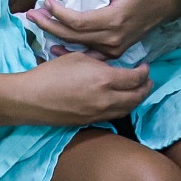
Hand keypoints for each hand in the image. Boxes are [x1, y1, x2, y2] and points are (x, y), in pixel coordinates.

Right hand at [17, 49, 152, 126]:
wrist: (32, 98)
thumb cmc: (53, 73)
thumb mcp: (78, 57)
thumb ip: (99, 58)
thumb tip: (112, 60)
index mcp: (105, 79)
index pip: (135, 78)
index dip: (144, 72)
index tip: (144, 66)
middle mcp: (107, 99)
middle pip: (137, 97)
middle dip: (146, 87)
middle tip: (148, 80)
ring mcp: (99, 113)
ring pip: (128, 109)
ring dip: (137, 100)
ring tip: (138, 91)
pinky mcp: (91, 122)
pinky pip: (114, 115)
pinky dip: (123, 107)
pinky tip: (121, 101)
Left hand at [25, 0, 180, 58]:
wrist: (164, 6)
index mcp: (114, 20)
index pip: (78, 22)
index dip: (59, 13)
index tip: (46, 1)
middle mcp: (112, 39)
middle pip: (73, 36)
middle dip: (49, 25)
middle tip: (30, 15)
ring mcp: (113, 48)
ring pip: (78, 46)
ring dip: (55, 35)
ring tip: (37, 24)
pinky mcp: (114, 51)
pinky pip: (87, 55)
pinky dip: (69, 51)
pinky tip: (54, 47)